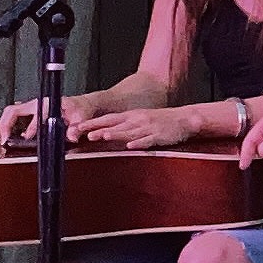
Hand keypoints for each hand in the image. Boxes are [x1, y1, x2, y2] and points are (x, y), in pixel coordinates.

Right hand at [0, 94, 97, 145]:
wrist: (82, 104)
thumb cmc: (81, 108)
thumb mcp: (82, 117)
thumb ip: (77, 127)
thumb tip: (71, 136)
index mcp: (49, 103)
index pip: (34, 115)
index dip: (30, 128)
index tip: (26, 138)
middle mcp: (38, 104)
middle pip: (13, 110)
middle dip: (6, 124)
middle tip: (4, 139)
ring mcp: (33, 107)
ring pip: (12, 113)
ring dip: (5, 125)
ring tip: (4, 140)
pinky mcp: (31, 112)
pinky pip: (16, 117)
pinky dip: (10, 127)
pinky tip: (12, 137)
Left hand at [69, 105, 204, 149]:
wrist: (185, 119)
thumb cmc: (159, 121)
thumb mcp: (140, 119)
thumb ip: (123, 126)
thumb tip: (102, 132)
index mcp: (131, 116)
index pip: (108, 119)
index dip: (93, 123)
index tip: (78, 127)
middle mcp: (138, 120)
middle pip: (116, 125)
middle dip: (101, 129)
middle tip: (85, 133)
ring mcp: (149, 128)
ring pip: (130, 132)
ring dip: (117, 134)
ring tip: (104, 137)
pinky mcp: (160, 136)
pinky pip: (149, 140)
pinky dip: (140, 143)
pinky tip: (131, 146)